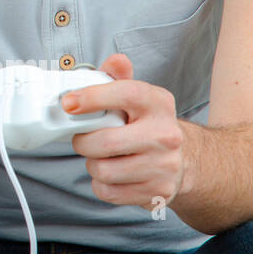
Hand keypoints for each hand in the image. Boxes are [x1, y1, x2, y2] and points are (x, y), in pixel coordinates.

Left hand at [62, 53, 185, 212]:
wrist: (184, 159)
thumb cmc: (148, 124)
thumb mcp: (138, 96)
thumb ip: (119, 78)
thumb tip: (116, 61)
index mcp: (159, 104)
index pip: (125, 94)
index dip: (92, 97)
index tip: (68, 103)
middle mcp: (166, 135)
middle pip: (105, 142)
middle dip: (83, 141)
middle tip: (84, 137)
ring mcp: (164, 167)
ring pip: (103, 170)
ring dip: (92, 164)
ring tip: (102, 156)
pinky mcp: (157, 192)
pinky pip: (108, 191)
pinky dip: (101, 184)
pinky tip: (113, 173)